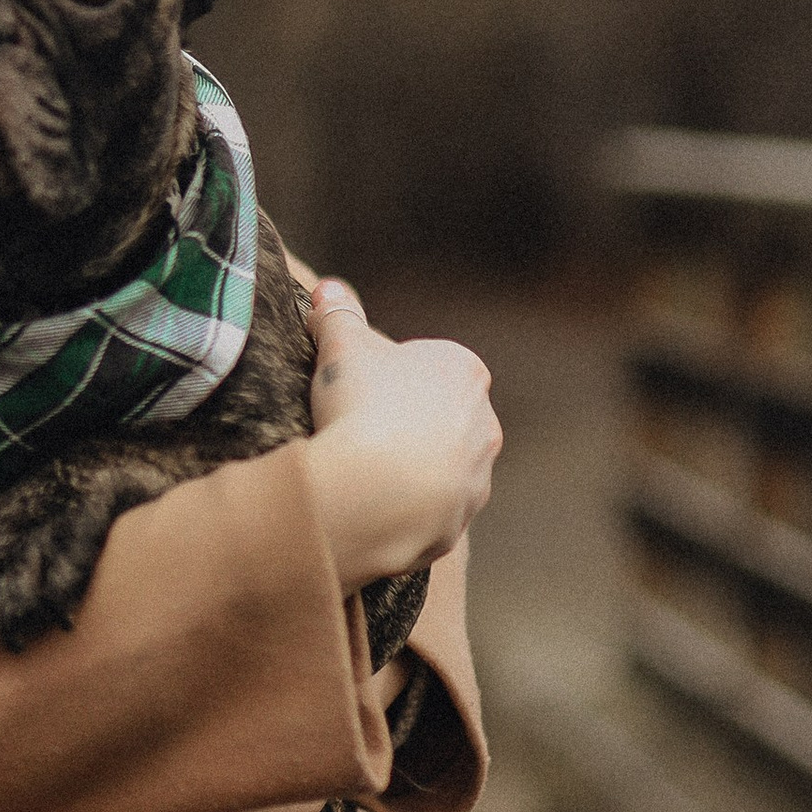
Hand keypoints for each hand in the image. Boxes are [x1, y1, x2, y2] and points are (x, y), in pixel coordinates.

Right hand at [301, 279, 497, 595]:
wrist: (373, 491)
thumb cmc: (361, 407)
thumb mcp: (340, 348)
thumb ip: (336, 315)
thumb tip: (327, 289)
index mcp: (464, 372)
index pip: (425, 366)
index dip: (385, 376)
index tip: (355, 392)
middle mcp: (485, 424)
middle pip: (436, 416)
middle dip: (403, 422)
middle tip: (355, 430)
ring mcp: (477, 478)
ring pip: (439, 466)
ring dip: (408, 468)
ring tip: (362, 472)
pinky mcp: (460, 523)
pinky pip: (429, 510)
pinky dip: (405, 508)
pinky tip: (371, 505)